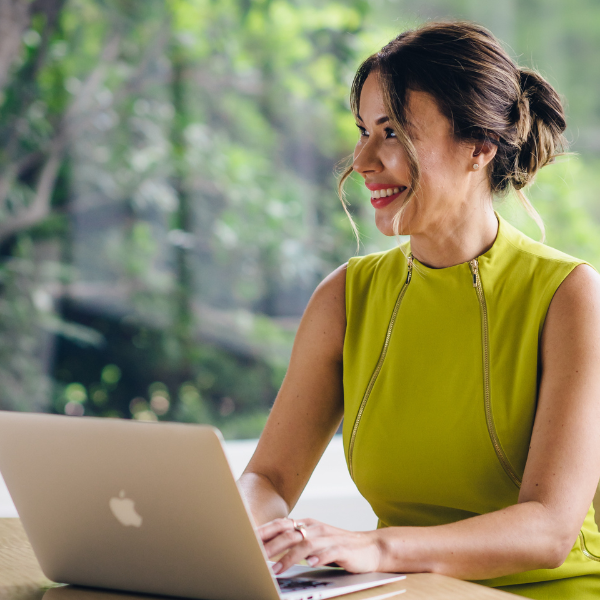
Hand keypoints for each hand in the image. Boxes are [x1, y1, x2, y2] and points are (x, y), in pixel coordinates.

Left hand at [257, 517, 382, 574]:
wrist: (370, 547)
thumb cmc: (338, 546)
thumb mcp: (315, 541)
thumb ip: (296, 542)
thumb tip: (270, 549)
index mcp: (308, 524)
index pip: (282, 524)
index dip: (266, 531)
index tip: (249, 540)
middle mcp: (316, 528)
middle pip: (290, 534)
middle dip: (272, 546)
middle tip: (257, 557)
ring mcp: (330, 538)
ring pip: (306, 544)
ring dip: (290, 557)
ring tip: (277, 568)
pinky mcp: (343, 549)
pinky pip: (329, 552)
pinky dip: (319, 558)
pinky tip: (310, 565)